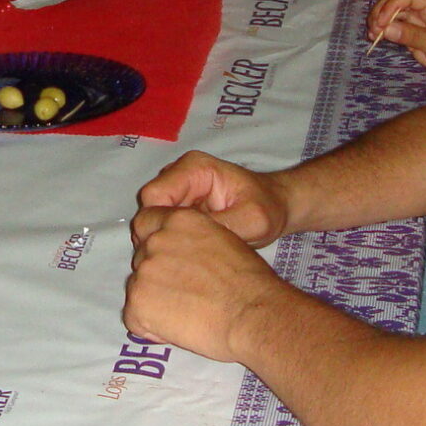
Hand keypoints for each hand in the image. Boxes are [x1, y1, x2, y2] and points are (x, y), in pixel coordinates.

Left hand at [123, 204, 294, 362]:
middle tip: (183, 293)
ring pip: (137, 287)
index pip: (146, 222)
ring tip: (185, 314)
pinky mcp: (138, 303)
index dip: (153, 241)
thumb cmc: (249, 282)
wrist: (252, 314)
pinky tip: (177, 329)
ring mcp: (144, 271)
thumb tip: (184, 255)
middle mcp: (156, 240)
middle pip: (141, 256)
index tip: (166, 260)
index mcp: (179, 220)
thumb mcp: (223, 240)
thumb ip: (194, 241)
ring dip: (153, 300)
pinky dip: (150, 327)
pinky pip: (133, 317)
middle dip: (156, 274)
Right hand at [136, 150, 288, 245]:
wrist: (276, 208)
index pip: (154, 196)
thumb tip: (189, 240)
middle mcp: (178, 174)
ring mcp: (177, 190)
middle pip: (148, 208)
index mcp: (194, 168)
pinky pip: (162, 226)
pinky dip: (172, 241)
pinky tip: (191, 253)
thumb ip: (221, 227)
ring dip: (166, 239)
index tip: (177, 249)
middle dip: (161, 234)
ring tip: (190, 256)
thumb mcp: (253, 220)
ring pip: (152, 219)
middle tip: (184, 258)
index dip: (158, 224)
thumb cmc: (268, 209)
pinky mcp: (178, 206)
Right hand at [370, 0, 425, 91]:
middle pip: (398, 0)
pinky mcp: (415, 30)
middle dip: (382, 11)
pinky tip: (376, 37)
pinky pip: (395, 24)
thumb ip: (412, 35)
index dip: (391, 5)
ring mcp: (420, 18)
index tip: (381, 22)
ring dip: (380, 20)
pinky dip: (384, 29)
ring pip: (394, 12)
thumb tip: (385, 28)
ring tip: (372, 34)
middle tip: (373, 28)